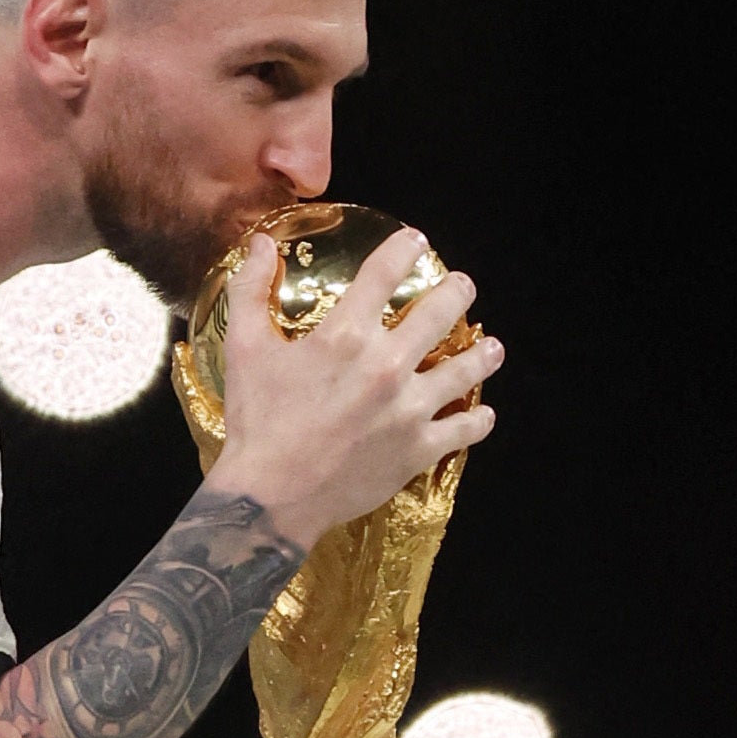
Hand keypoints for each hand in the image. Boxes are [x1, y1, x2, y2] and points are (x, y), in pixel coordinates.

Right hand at [204, 226, 501, 548]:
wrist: (272, 497)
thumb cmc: (258, 420)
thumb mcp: (243, 348)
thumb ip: (250, 290)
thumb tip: (261, 242)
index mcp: (346, 335)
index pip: (384, 273)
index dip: (404, 249)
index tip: (416, 240)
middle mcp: (387, 364)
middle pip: (438, 313)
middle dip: (456, 293)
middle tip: (463, 285)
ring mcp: (409, 408)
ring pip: (464, 371)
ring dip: (482, 354)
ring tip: (493, 347)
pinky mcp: (419, 448)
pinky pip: (462, 430)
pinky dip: (477, 420)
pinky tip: (484, 414)